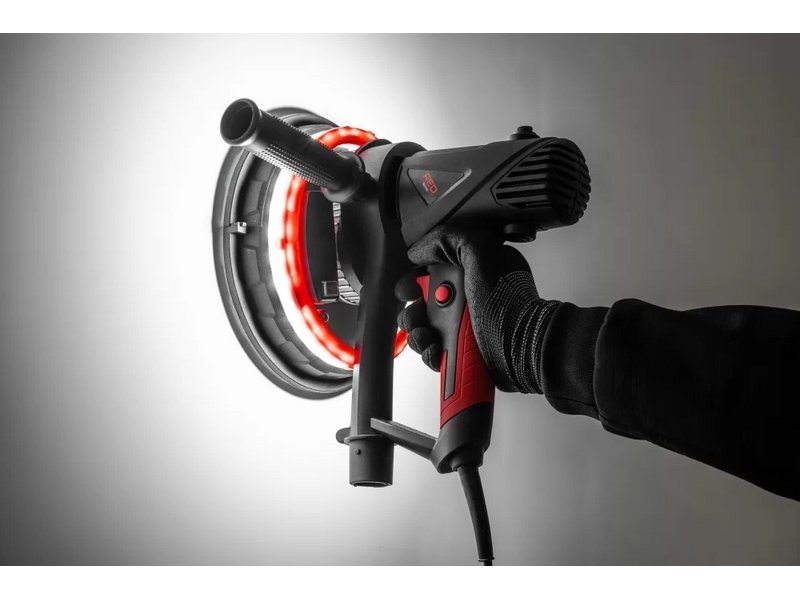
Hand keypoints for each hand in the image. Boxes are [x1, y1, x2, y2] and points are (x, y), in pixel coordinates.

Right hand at [395, 225, 560, 393]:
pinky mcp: (463, 352)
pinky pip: (434, 353)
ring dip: (418, 336)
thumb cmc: (511, 305)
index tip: (411, 290)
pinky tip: (438, 353)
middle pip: (421, 303)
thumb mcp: (480, 253)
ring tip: (429, 338)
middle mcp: (468, 298)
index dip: (414, 280)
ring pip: (424, 330)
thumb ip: (449, 240)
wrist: (525, 349)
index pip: (430, 271)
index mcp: (472, 270)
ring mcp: (465, 326)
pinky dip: (431, 355)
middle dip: (413, 313)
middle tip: (420, 318)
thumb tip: (419, 250)